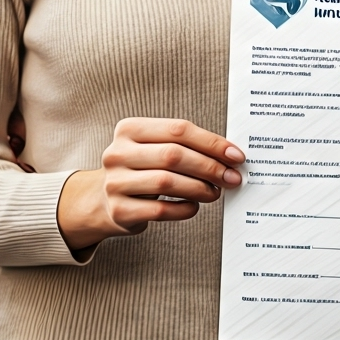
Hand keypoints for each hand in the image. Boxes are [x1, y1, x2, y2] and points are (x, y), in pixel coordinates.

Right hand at [57, 118, 244, 251]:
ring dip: (200, 188)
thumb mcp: (155, 148)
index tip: (236, 156)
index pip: (178, 130)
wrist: (103, 200)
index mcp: (129, 129)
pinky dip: (184, 209)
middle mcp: (117, 153)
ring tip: (215, 192)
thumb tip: (230, 156)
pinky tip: (194, 206)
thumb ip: (186, 146)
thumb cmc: (141, 169)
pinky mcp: (119, 211)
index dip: (212, 142)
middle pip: (174, 155)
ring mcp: (115, 183)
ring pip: (167, 182)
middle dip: (210, 167)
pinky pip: (161, 211)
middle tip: (231, 178)